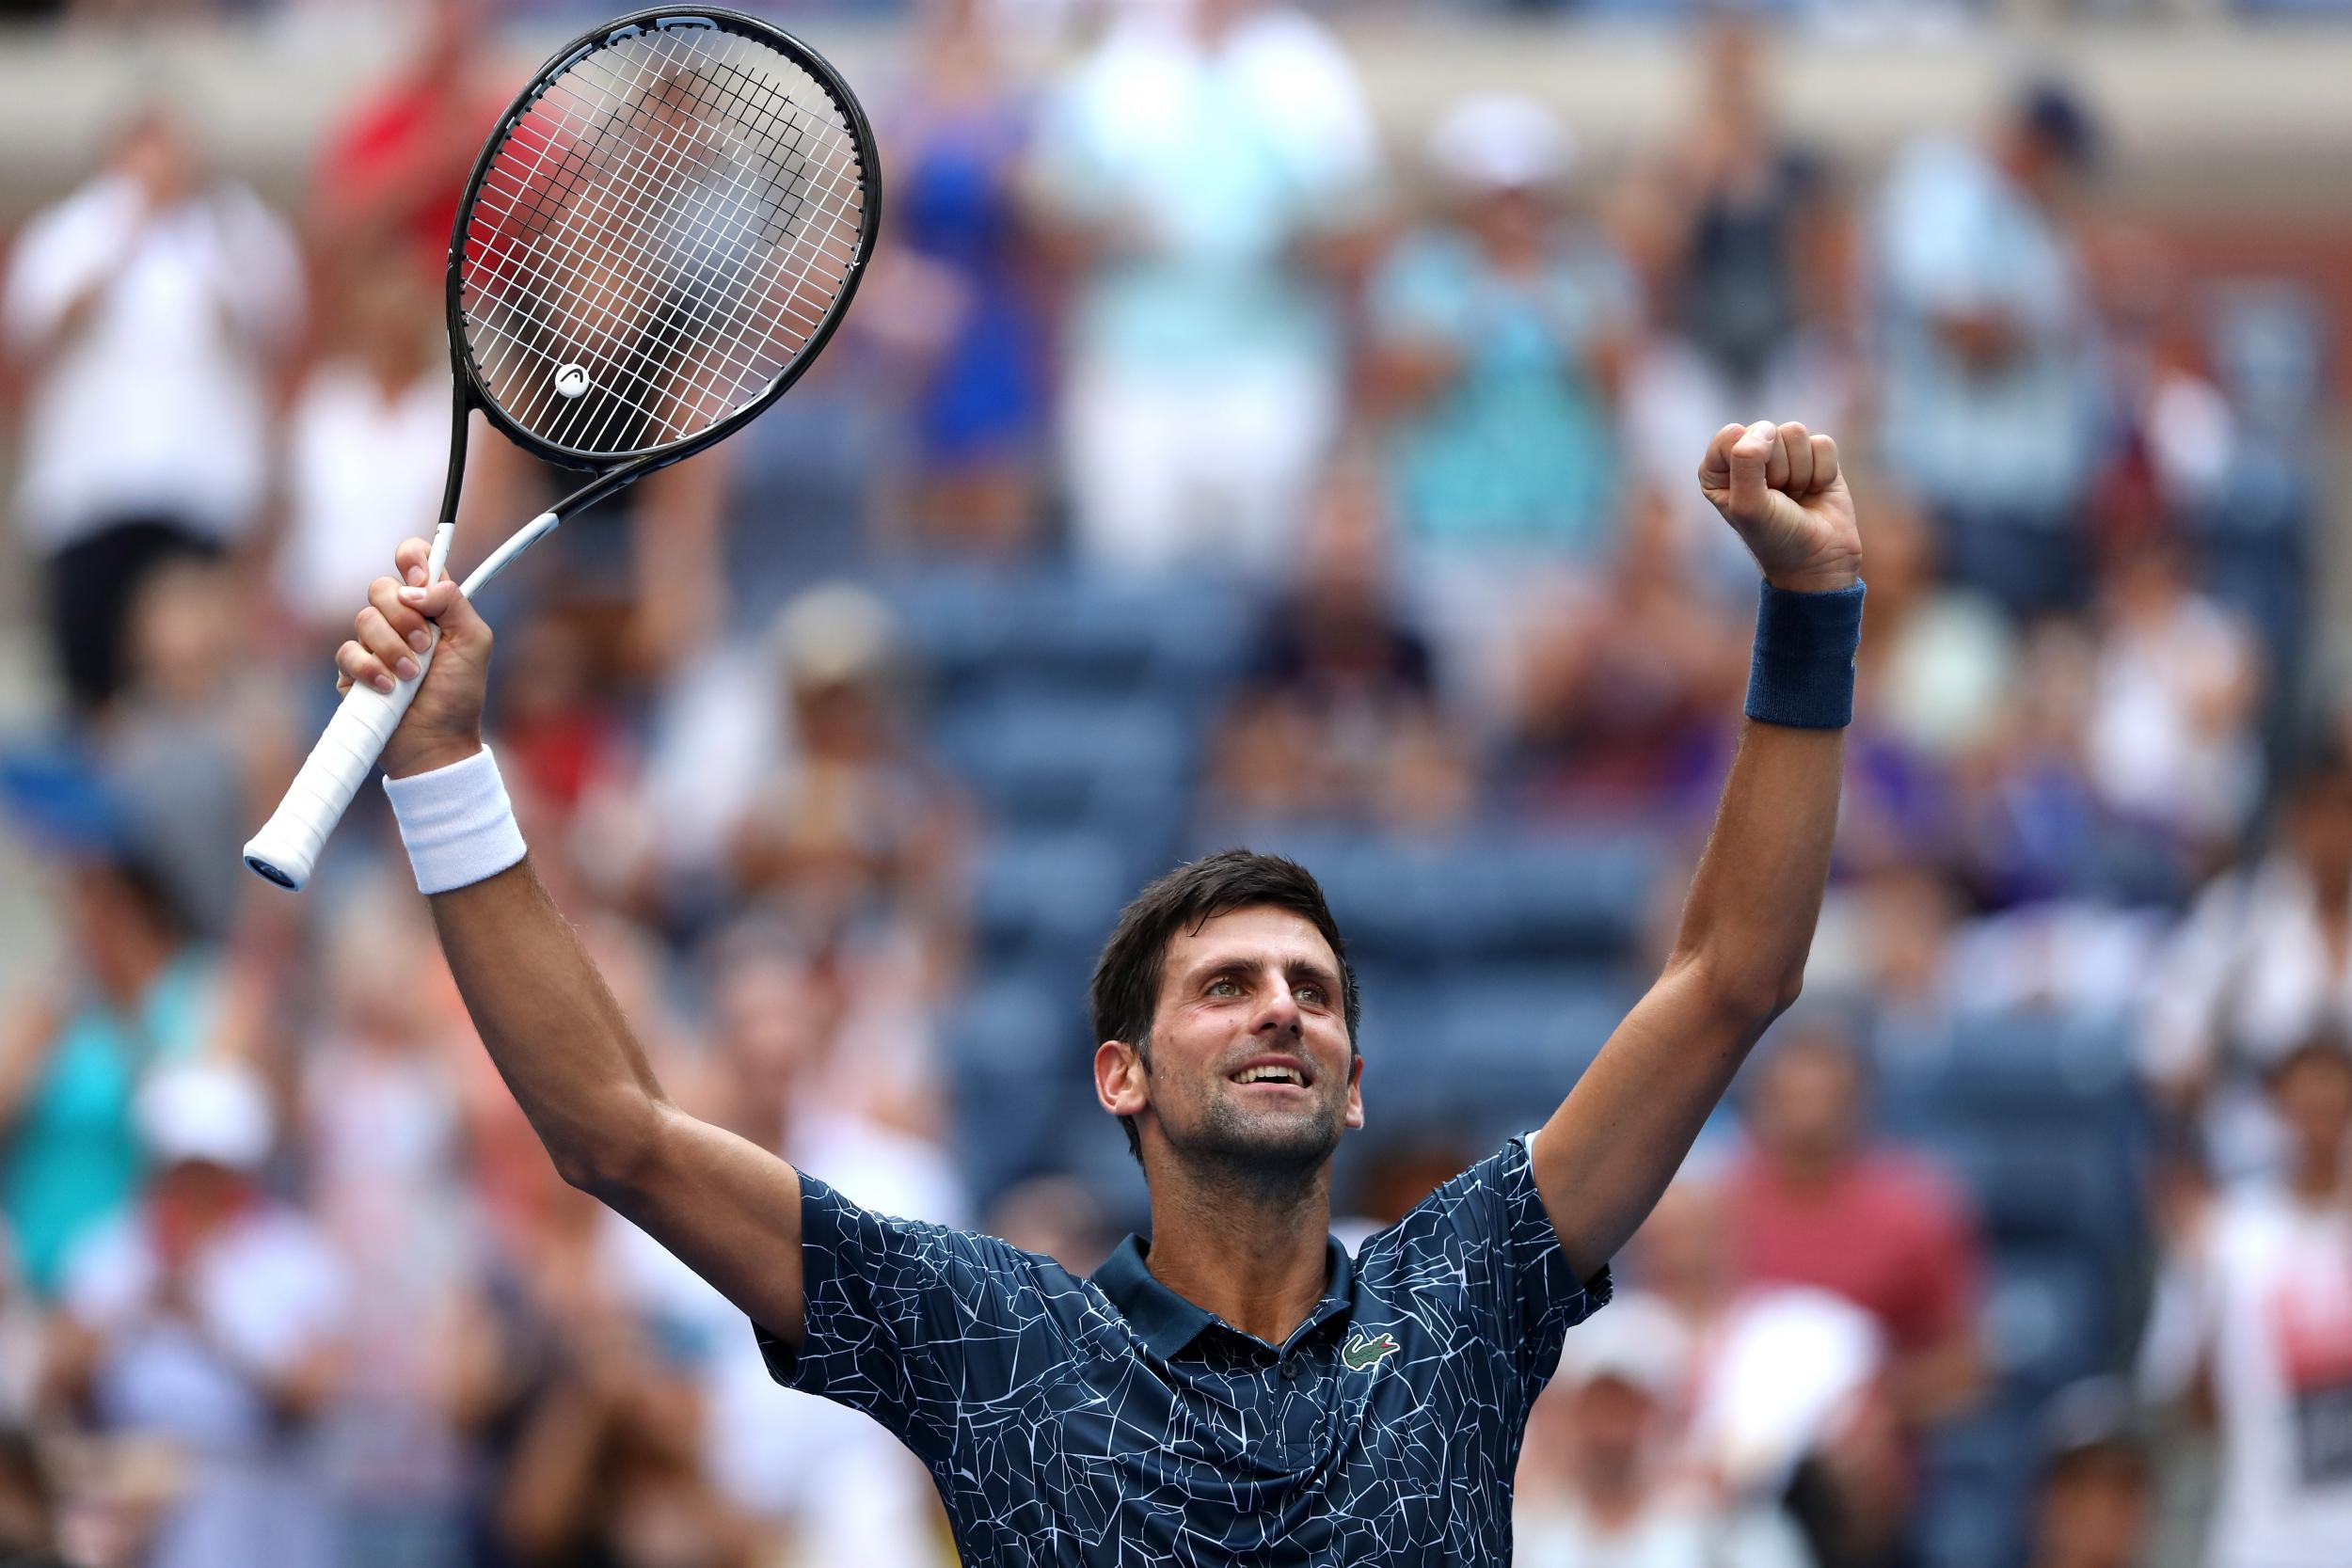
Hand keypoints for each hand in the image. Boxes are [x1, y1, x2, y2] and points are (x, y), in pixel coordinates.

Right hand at [335, 537, 493, 777]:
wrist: (436, 741)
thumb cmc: (459, 693)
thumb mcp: (475, 642)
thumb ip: (453, 603)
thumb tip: (413, 587)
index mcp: (431, 605)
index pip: (413, 560)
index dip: (411, 558)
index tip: (418, 579)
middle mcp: (399, 618)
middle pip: (381, 587)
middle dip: (404, 617)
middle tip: (426, 645)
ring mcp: (373, 642)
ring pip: (364, 619)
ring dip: (393, 648)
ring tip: (411, 676)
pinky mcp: (352, 668)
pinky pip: (348, 652)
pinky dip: (371, 669)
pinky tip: (389, 688)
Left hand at [1697, 420, 1860, 593]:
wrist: (1818, 559)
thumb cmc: (1775, 536)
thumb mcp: (1748, 505)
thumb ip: (1746, 462)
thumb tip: (1765, 429)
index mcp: (1718, 468)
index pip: (1731, 435)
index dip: (1749, 462)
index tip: (1756, 493)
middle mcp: (1748, 456)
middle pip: (1767, 431)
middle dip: (1778, 469)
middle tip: (1779, 499)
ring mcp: (1783, 454)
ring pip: (1796, 433)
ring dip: (1800, 471)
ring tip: (1796, 496)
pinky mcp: (1815, 456)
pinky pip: (1823, 443)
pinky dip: (1822, 472)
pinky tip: (1815, 491)